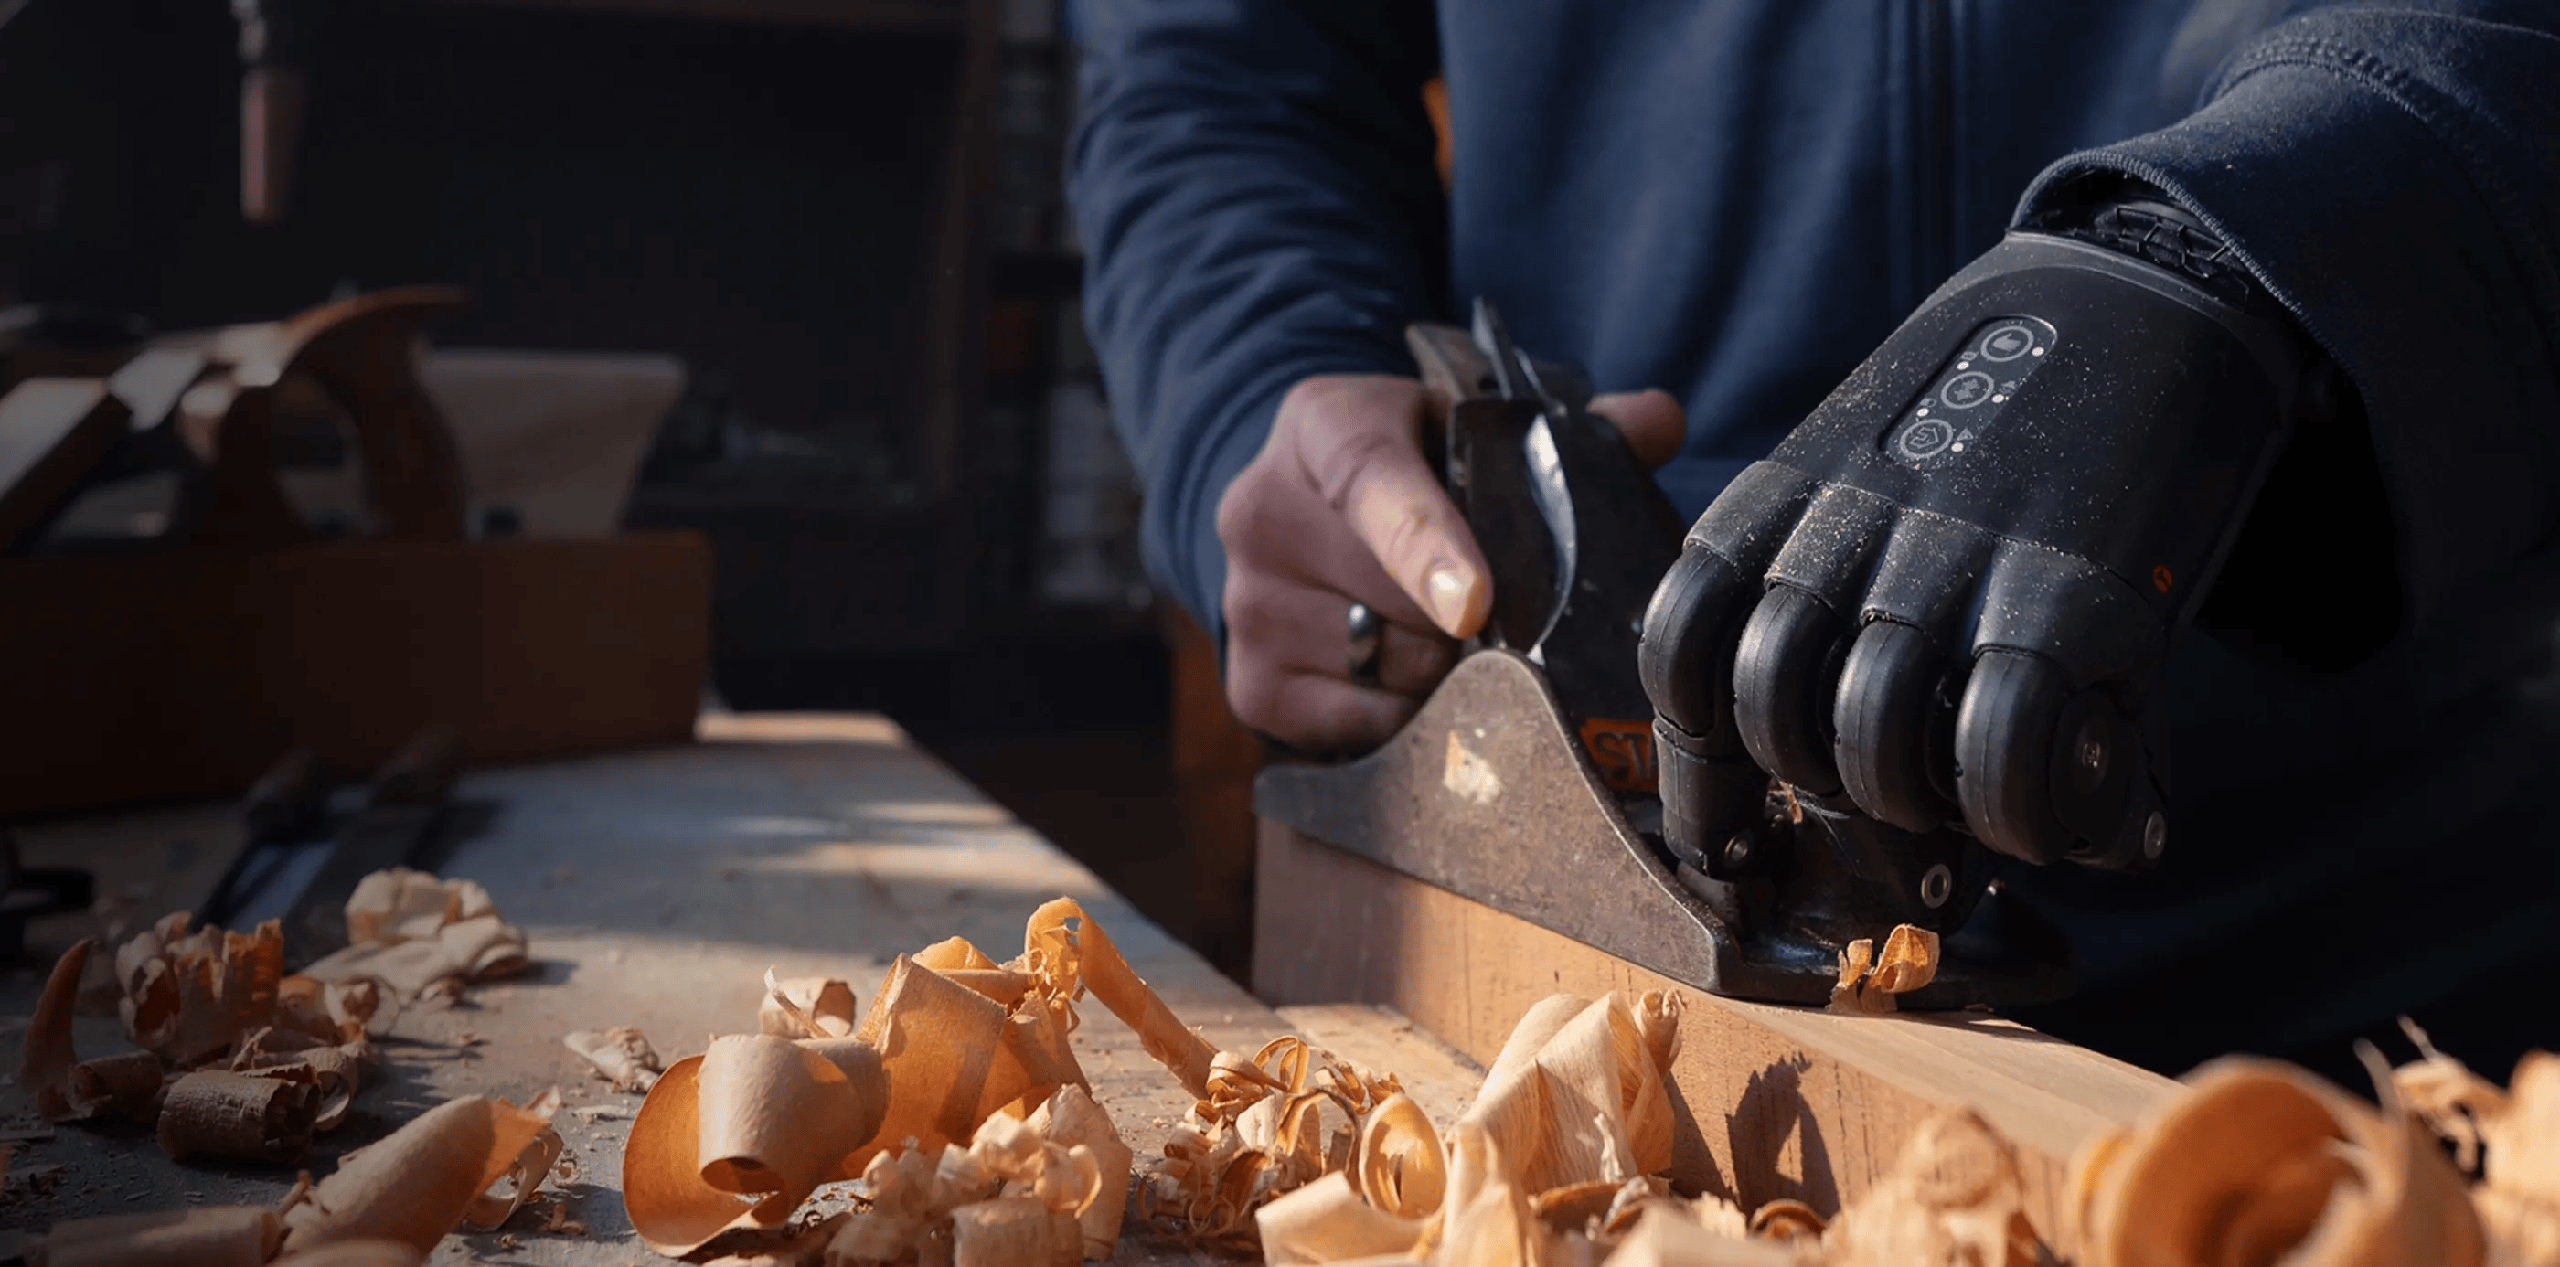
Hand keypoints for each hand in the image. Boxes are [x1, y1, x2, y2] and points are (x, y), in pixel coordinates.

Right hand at [1218, 372, 1683, 751]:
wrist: (1304, 507)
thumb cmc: (1412, 466)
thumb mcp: (1470, 424)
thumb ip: (1566, 427)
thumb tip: (1657, 421)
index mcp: (1323, 427)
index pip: (1375, 486)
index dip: (1429, 548)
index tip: (1475, 603)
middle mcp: (1262, 510)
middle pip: (1396, 602)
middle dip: (1471, 617)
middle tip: (1496, 598)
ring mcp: (1248, 602)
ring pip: (1388, 669)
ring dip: (1444, 667)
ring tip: (1446, 630)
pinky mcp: (1250, 682)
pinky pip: (1360, 727)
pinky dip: (1406, 714)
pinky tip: (1410, 671)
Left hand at [1641, 226, 2307, 874]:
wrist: (2145, 297)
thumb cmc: (1994, 422)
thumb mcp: (1868, 477)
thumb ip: (1824, 592)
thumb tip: (1822, 746)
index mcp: (1780, 500)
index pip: (1683, 644)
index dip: (1699, 767)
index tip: (1731, 842)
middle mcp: (1852, 525)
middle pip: (1775, 708)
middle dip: (1823, 794)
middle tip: (1892, 818)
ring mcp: (1959, 554)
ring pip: (1874, 735)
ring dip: (1919, 809)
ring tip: (1975, 809)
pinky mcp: (2074, 587)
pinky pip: (2003, 739)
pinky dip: (2020, 806)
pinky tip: (2065, 812)